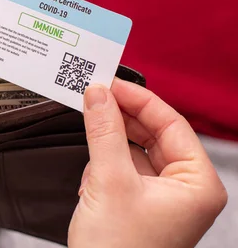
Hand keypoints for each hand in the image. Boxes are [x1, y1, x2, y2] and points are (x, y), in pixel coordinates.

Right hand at [68, 80, 226, 247]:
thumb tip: (98, 95)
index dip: (138, 99)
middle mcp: (185, 189)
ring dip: (110, 149)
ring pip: (136, 152)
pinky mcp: (141, 206)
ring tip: (91, 147)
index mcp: (197, 183)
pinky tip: (92, 181)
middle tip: (94, 97)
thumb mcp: (108, 180)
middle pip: (153, 135)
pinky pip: (125, 170)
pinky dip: (105, 169)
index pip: (171, 123)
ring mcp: (163, 199)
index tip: (109, 82)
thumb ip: (103, 131)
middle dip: (121, 121)